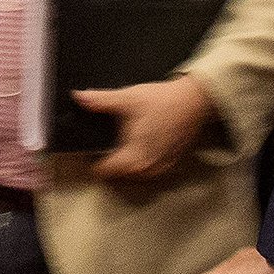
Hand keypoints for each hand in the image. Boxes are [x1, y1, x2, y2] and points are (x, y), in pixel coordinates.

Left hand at [79, 74, 218, 185]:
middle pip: (120, 176)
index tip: (87, 154)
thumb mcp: (127, 98)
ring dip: (126, 168)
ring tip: (118, 154)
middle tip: (100, 152)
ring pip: (136, 176)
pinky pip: (152, 171)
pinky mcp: (173, 162)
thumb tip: (78, 97)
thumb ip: (100, 101)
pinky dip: (142, 165)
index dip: (93, 163)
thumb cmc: (163, 101)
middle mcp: (148, 167)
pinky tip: (140, 152)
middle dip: (109, 166)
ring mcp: (162, 166)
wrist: (195, 101)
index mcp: (134, 155)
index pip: (105, 171)